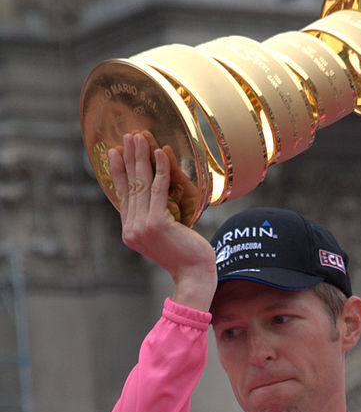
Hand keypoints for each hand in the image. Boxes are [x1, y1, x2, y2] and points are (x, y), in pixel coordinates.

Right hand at [109, 133, 216, 308]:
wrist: (194, 275)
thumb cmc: (185, 255)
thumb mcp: (164, 236)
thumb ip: (155, 218)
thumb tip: (157, 196)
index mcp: (130, 231)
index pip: (122, 195)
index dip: (118, 172)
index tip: (115, 152)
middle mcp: (132, 228)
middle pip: (129, 185)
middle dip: (128, 157)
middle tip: (127, 136)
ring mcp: (142, 226)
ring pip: (141, 184)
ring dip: (141, 157)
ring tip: (140, 137)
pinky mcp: (157, 223)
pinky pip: (158, 189)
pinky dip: (159, 169)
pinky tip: (160, 152)